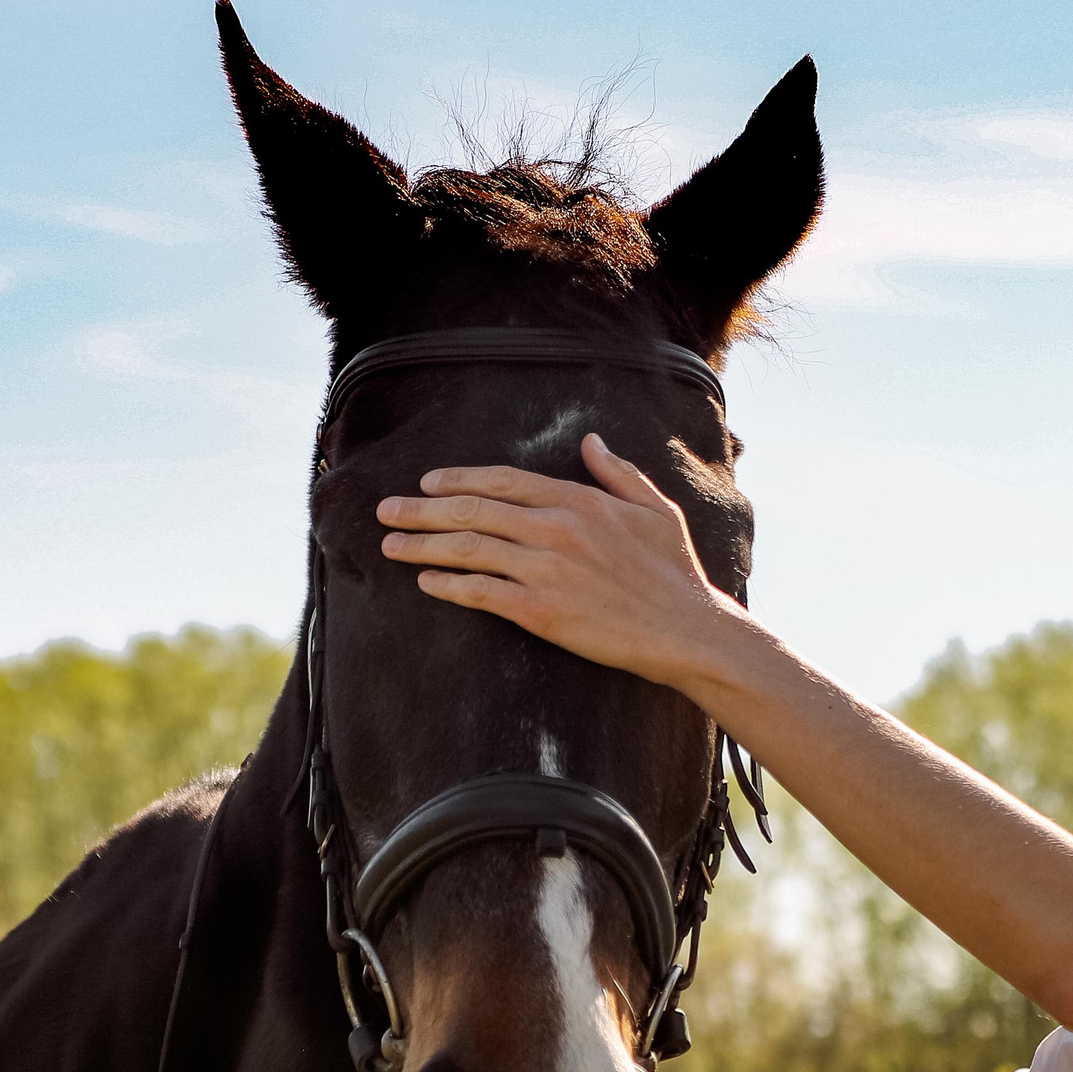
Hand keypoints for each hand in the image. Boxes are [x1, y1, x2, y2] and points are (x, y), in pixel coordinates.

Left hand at [376, 434, 745, 691]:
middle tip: (386, 511)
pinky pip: (480, 592)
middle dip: (421, 510)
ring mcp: (545, 569)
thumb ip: (618, 473)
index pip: (504, 481)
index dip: (459, 479)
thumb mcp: (655, 509)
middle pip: (472, 510)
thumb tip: (591, 441)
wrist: (686, 630)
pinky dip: (448, 585)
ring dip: (422, 546)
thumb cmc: (675, 573)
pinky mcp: (540, 611)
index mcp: (578, 501)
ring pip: (468, 549)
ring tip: (391, 546)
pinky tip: (425, 583)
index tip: (428, 483)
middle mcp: (555, 528)